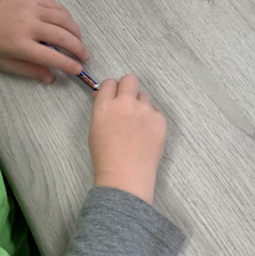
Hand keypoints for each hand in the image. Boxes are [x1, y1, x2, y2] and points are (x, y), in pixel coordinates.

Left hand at [0, 0, 89, 82]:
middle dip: (78, 48)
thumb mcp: (3, 62)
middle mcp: (29, 25)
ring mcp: (32, 9)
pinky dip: (67, 16)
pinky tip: (69, 25)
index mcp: (20, 44)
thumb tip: (50, 78)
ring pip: (63, 19)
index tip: (78, 69)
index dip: (68, 64)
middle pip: (62, 37)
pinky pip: (57, 6)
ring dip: (76, 32)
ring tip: (79, 42)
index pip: (51, 56)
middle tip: (85, 57)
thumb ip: (28, 70)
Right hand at [88, 74, 166, 204]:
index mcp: (105, 106)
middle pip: (130, 80)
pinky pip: (156, 112)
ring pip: (144, 97)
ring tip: (138, 127)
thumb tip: (105, 96)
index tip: (115, 98)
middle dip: (128, 87)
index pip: (110, 83)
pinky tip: (147, 136)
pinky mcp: (160, 119)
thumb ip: (102, 109)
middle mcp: (125, 103)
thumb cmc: (105, 157)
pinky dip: (152, 121)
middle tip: (129, 103)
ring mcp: (144, 110)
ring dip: (141, 106)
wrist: (125, 176)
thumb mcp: (94, 130)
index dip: (113, 90)